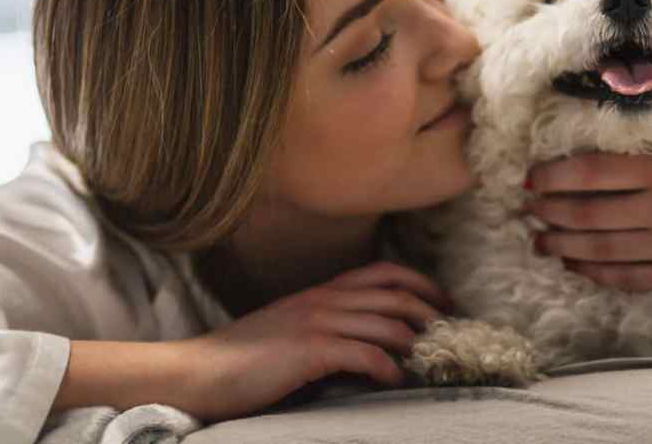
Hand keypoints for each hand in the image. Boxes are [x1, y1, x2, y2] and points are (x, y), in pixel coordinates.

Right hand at [174, 260, 451, 420]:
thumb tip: (370, 339)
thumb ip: (330, 324)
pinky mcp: (308, 351)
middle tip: (451, 332)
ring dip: (414, 341)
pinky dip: (386, 367)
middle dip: (430, 312)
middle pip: (394, 295)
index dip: (421, 283)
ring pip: (384, 323)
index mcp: (322, 290)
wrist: (200, 371)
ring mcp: (316, 322)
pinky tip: (395, 380)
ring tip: (431, 359)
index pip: (384, 271)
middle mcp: (324, 299)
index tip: (445, 302)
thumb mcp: (293, 325)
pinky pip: (362, 355)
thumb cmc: (246, 355)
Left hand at [525, 142, 651, 291]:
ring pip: (601, 250)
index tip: (530, 179)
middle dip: (549, 212)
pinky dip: (592, 271)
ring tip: (539, 239)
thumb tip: (584, 134)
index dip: (554, 177)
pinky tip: (572, 262)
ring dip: (561, 245)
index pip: (594, 172)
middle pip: (590, 214)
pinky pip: (624, 277)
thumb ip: (648, 141)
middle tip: (528, 210)